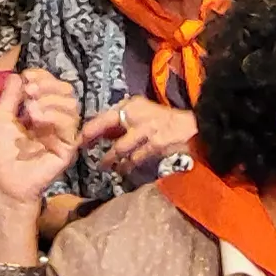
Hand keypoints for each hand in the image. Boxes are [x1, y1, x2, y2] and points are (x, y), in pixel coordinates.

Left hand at [0, 70, 84, 216]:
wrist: (2, 182)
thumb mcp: (0, 118)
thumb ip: (10, 96)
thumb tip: (17, 74)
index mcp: (39, 113)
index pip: (52, 86)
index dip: (43, 76)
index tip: (27, 76)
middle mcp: (54, 121)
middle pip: (67, 92)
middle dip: (49, 85)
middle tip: (30, 90)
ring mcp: (62, 134)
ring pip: (72, 106)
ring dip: (50, 100)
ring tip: (30, 109)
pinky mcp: (67, 148)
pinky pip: (71, 125)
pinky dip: (54, 115)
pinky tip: (36, 119)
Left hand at [83, 98, 199, 178]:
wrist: (195, 129)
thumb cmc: (167, 124)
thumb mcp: (144, 115)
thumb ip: (123, 123)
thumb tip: (101, 134)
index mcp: (133, 105)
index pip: (106, 115)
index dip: (90, 127)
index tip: (79, 138)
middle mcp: (138, 113)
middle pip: (107, 124)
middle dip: (92, 137)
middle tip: (83, 149)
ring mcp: (148, 129)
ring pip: (120, 146)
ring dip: (110, 158)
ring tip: (104, 166)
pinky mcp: (157, 144)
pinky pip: (136, 157)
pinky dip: (127, 166)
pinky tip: (123, 171)